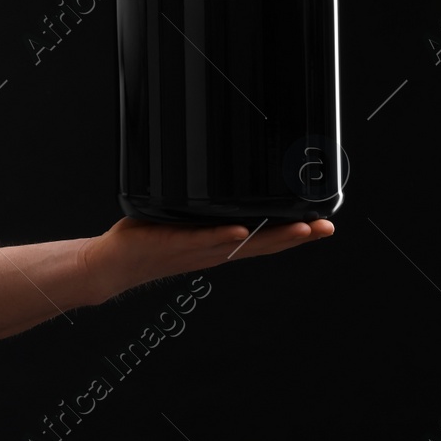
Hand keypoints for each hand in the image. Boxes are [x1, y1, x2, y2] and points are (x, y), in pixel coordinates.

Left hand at [81, 216, 334, 302]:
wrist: (114, 263)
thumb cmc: (146, 241)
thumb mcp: (184, 221)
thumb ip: (202, 208)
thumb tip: (210, 177)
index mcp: (220, 246)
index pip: (265, 240)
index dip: (296, 234)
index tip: (323, 223)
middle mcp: (215, 251)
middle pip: (265, 245)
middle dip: (298, 236)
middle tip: (326, 226)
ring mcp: (197, 249)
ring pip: (241, 244)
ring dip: (272, 237)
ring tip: (300, 227)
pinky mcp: (174, 243)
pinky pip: (202, 240)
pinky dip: (222, 236)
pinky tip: (240, 230)